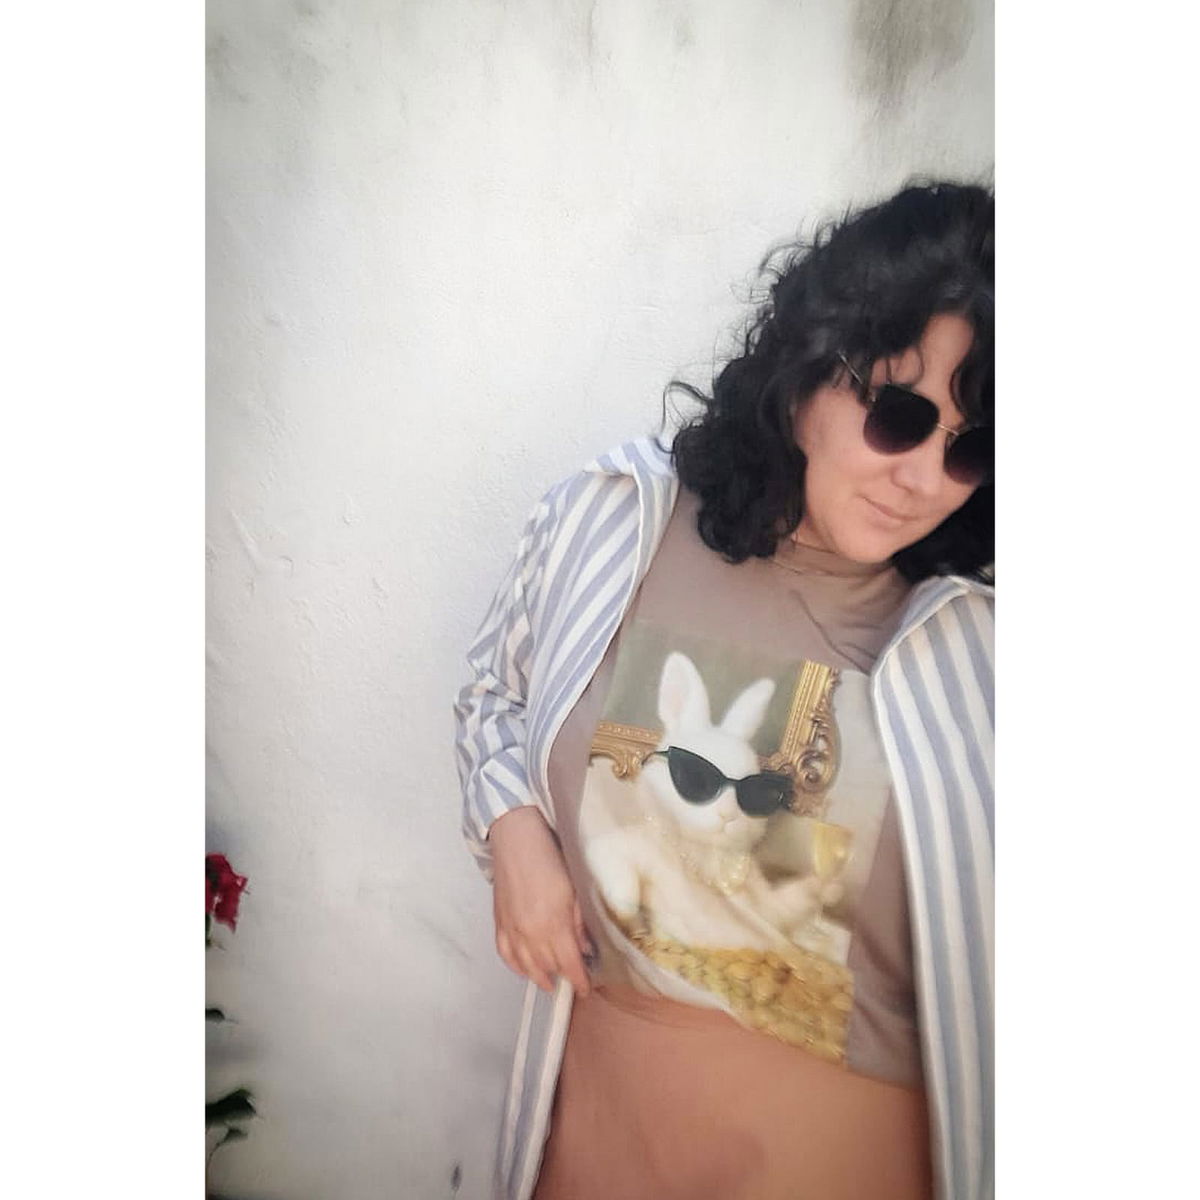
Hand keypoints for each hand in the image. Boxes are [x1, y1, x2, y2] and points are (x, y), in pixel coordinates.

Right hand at [488, 806, 593, 996]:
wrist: (517, 841)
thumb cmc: (548, 859)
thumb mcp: (575, 890)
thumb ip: (580, 924)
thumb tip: (586, 948)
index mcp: (553, 924)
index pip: (569, 965)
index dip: (579, 980)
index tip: (586, 987)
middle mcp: (530, 932)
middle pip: (548, 968)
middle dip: (563, 977)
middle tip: (574, 980)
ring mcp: (512, 929)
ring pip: (526, 967)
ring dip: (539, 978)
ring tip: (550, 983)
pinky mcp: (499, 923)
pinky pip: (505, 954)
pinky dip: (515, 966)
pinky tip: (525, 969)